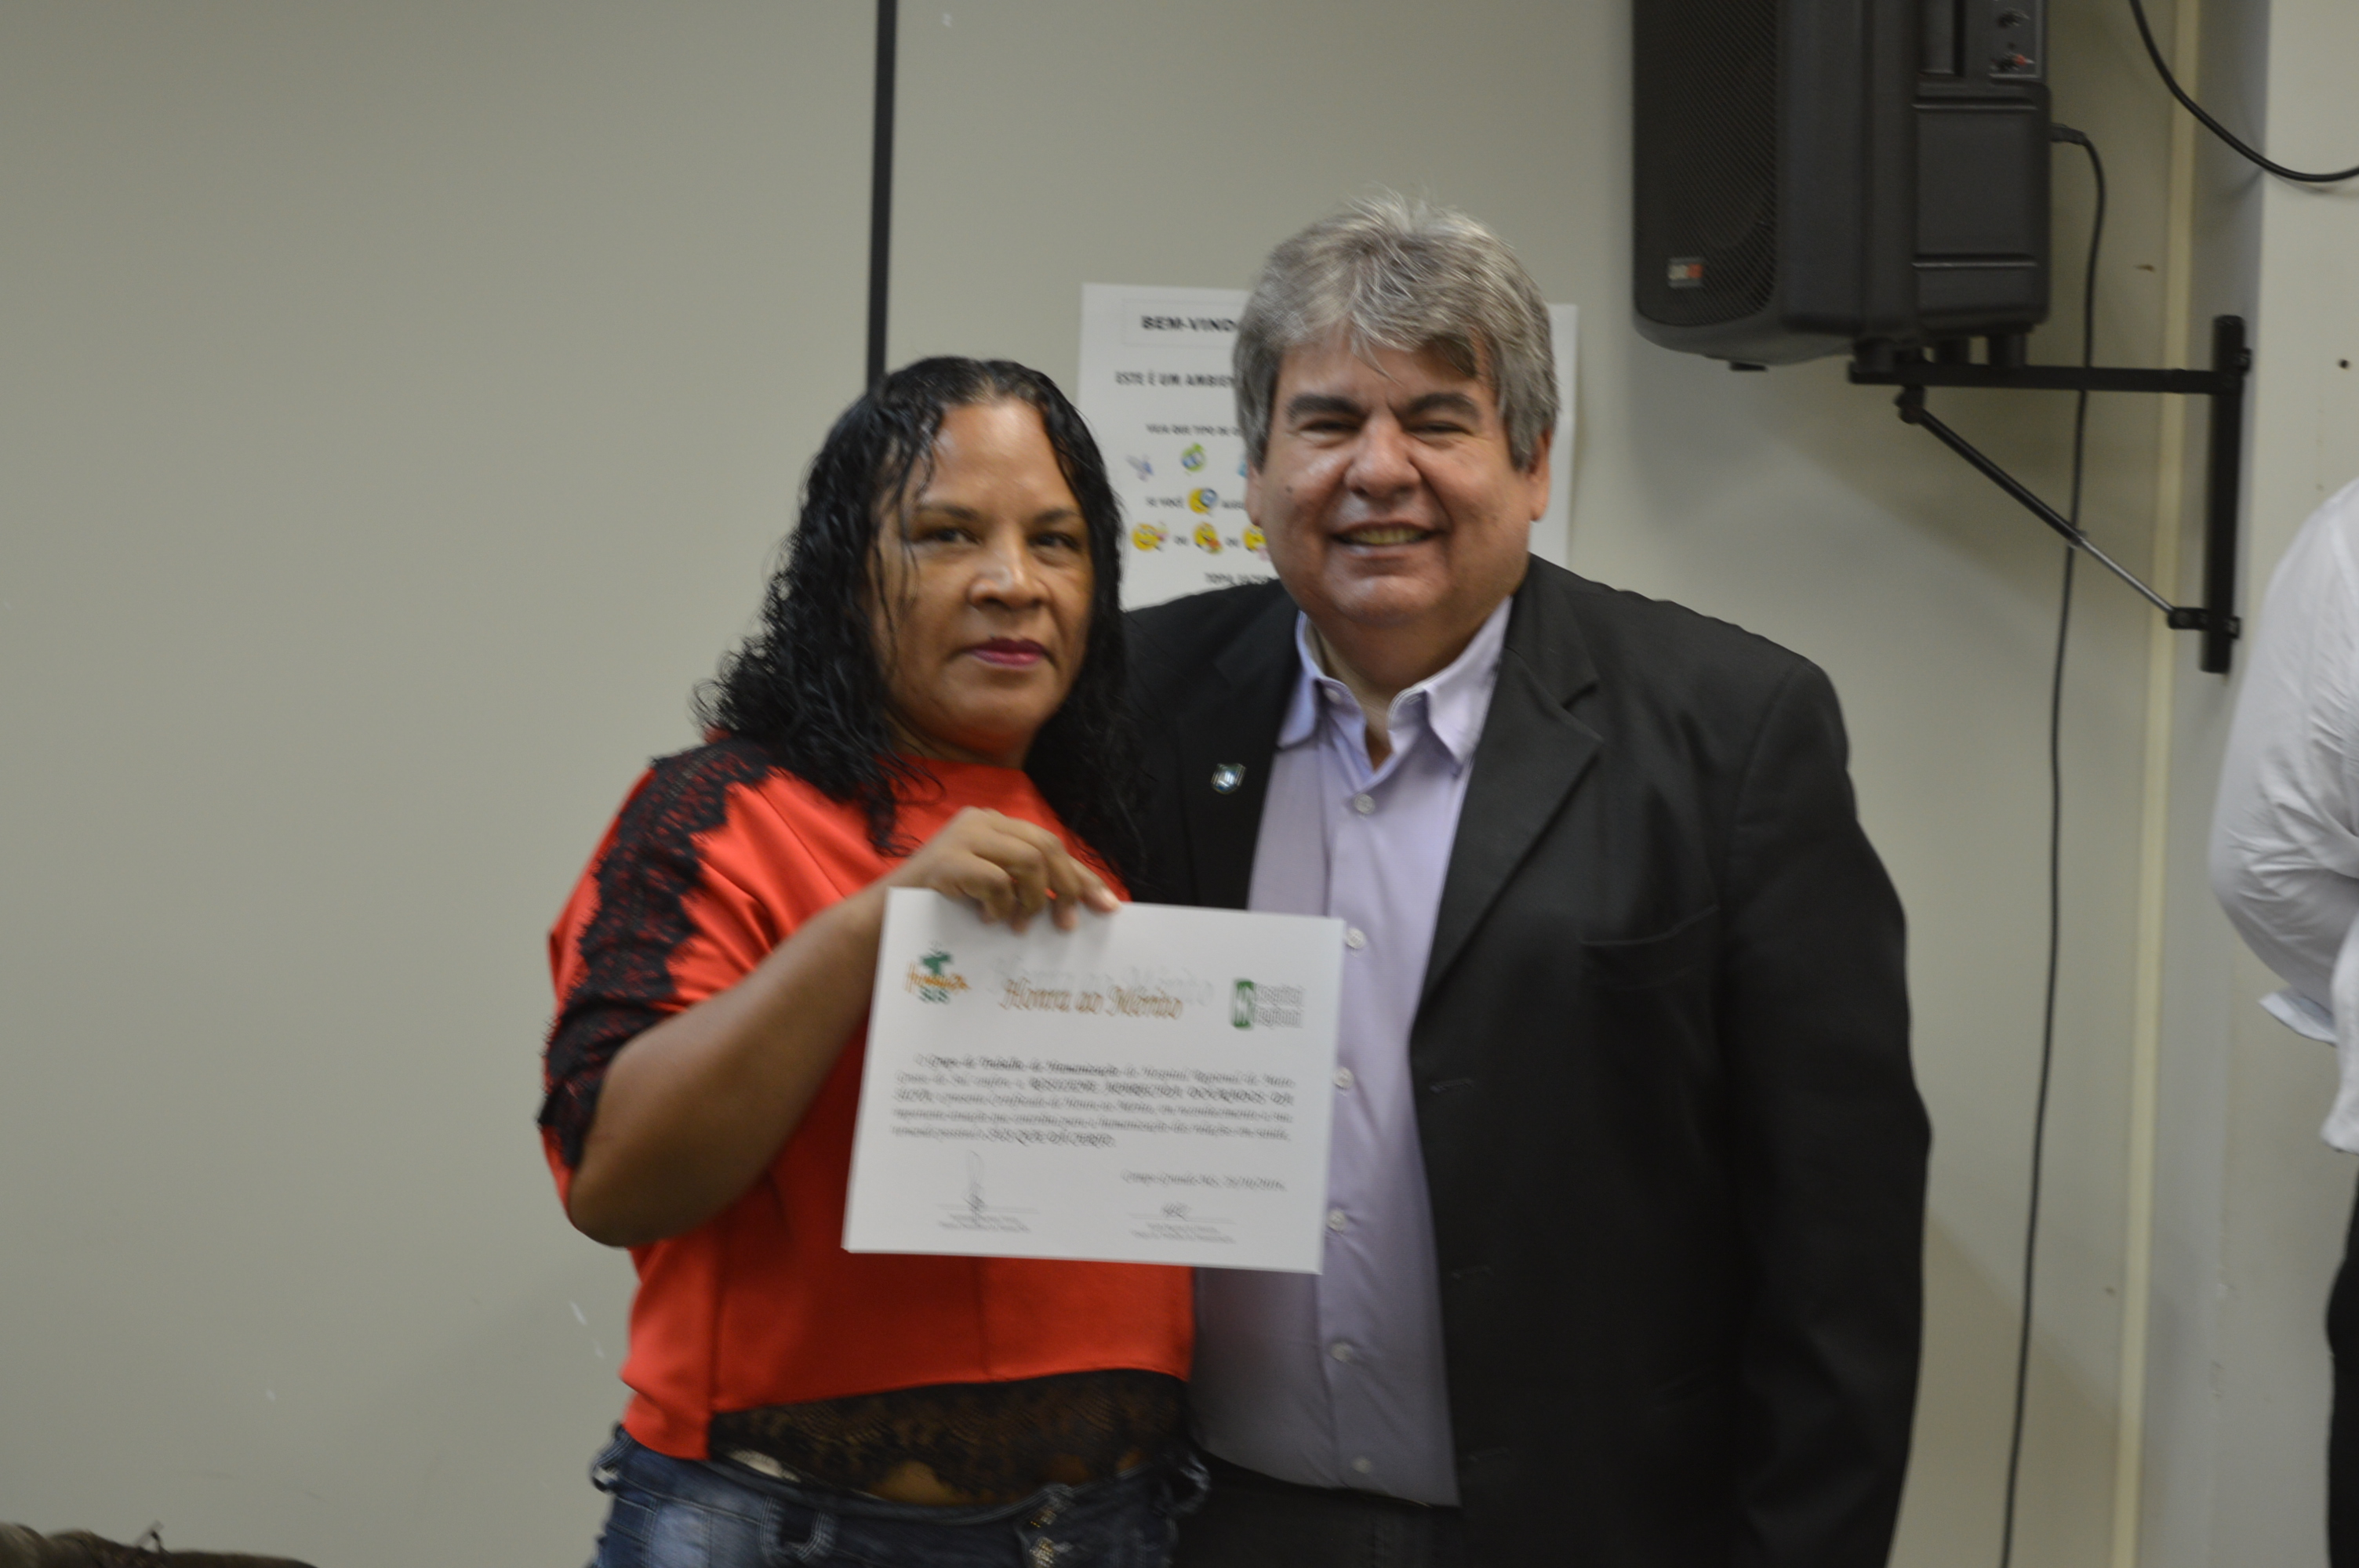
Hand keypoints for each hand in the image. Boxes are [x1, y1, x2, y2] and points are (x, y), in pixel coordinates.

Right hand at [882, 808, 1120, 931]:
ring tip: (1018, 925)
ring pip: (1028, 861)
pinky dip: (1000, 905)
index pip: (1051, 844)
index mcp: (994, 822)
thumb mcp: (992, 888)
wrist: (884, 917)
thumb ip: (1026, 885)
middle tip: (1065, 924)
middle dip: (1066, 887)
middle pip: (1047, 845)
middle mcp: (980, 819)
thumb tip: (1078, 905)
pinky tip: (988, 919)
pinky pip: (997, 880)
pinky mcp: (947, 860)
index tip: (1107, 906)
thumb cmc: (942, 906)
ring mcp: (962, 836)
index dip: (1082, 875)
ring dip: (1031, 900)